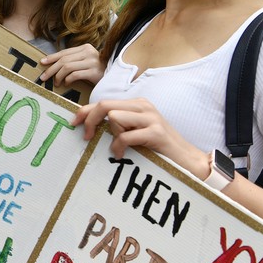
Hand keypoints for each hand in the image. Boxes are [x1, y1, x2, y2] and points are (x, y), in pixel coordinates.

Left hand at [40, 44, 103, 85]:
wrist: (116, 77)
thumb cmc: (97, 70)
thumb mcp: (85, 61)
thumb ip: (73, 60)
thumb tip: (53, 65)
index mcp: (85, 48)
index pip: (64, 52)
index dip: (52, 57)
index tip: (42, 63)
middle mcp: (89, 52)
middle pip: (64, 60)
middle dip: (51, 69)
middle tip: (43, 77)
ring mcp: (92, 62)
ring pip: (67, 67)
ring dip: (58, 76)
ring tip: (56, 83)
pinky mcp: (95, 72)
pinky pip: (75, 75)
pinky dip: (68, 80)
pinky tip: (66, 84)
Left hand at [73, 99, 208, 176]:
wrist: (188, 160)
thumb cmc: (157, 148)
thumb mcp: (135, 132)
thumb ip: (117, 125)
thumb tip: (90, 125)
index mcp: (137, 104)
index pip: (104, 102)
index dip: (85, 111)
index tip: (74, 123)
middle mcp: (143, 106)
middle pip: (105, 105)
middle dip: (90, 120)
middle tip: (86, 137)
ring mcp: (151, 118)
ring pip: (114, 118)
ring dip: (113, 135)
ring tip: (121, 148)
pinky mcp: (156, 133)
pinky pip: (125, 136)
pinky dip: (119, 147)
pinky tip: (121, 154)